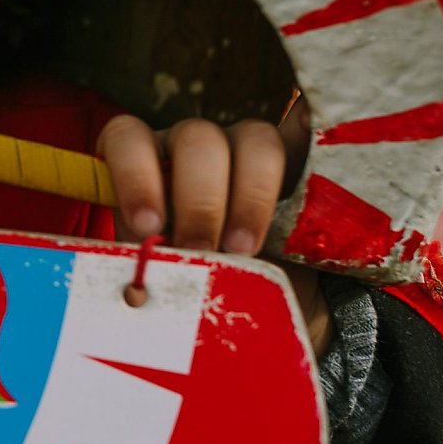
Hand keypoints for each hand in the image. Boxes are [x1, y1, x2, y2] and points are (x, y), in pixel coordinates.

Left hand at [96, 110, 331, 352]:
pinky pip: (307, 141)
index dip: (134, 175)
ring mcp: (243, 150)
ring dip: (252, 196)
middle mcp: (192, 149)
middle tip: (200, 251)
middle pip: (197, 137)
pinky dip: (311, 149)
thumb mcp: (163, 282)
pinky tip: (314, 177)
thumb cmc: (186, 290)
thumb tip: (138, 295)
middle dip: (200, 199)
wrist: (245, 307)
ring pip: (254, 138)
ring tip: (243, 250)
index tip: (147, 228)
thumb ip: (149, 276)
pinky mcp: (293, 163)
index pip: (128, 136)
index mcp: (146, 166)